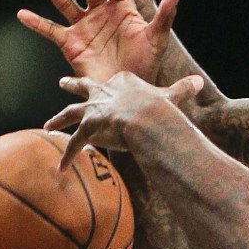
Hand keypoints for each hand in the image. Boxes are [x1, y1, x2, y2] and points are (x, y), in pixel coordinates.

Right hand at [19, 0, 178, 81]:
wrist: (128, 91)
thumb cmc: (145, 64)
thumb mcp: (157, 38)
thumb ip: (165, 14)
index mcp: (123, 8)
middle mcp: (101, 12)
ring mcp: (85, 26)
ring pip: (66, 3)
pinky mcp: (71, 43)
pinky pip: (51, 30)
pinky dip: (36, 23)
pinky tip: (23, 13)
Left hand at [46, 72, 203, 170]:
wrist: (146, 119)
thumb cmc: (160, 107)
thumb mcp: (172, 96)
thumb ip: (183, 88)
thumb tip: (201, 81)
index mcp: (124, 81)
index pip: (115, 82)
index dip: (110, 86)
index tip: (105, 86)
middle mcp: (104, 92)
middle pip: (85, 88)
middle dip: (73, 86)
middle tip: (63, 82)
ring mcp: (94, 109)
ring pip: (71, 113)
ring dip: (58, 119)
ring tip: (47, 125)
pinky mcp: (88, 128)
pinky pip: (74, 144)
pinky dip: (67, 156)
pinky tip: (60, 167)